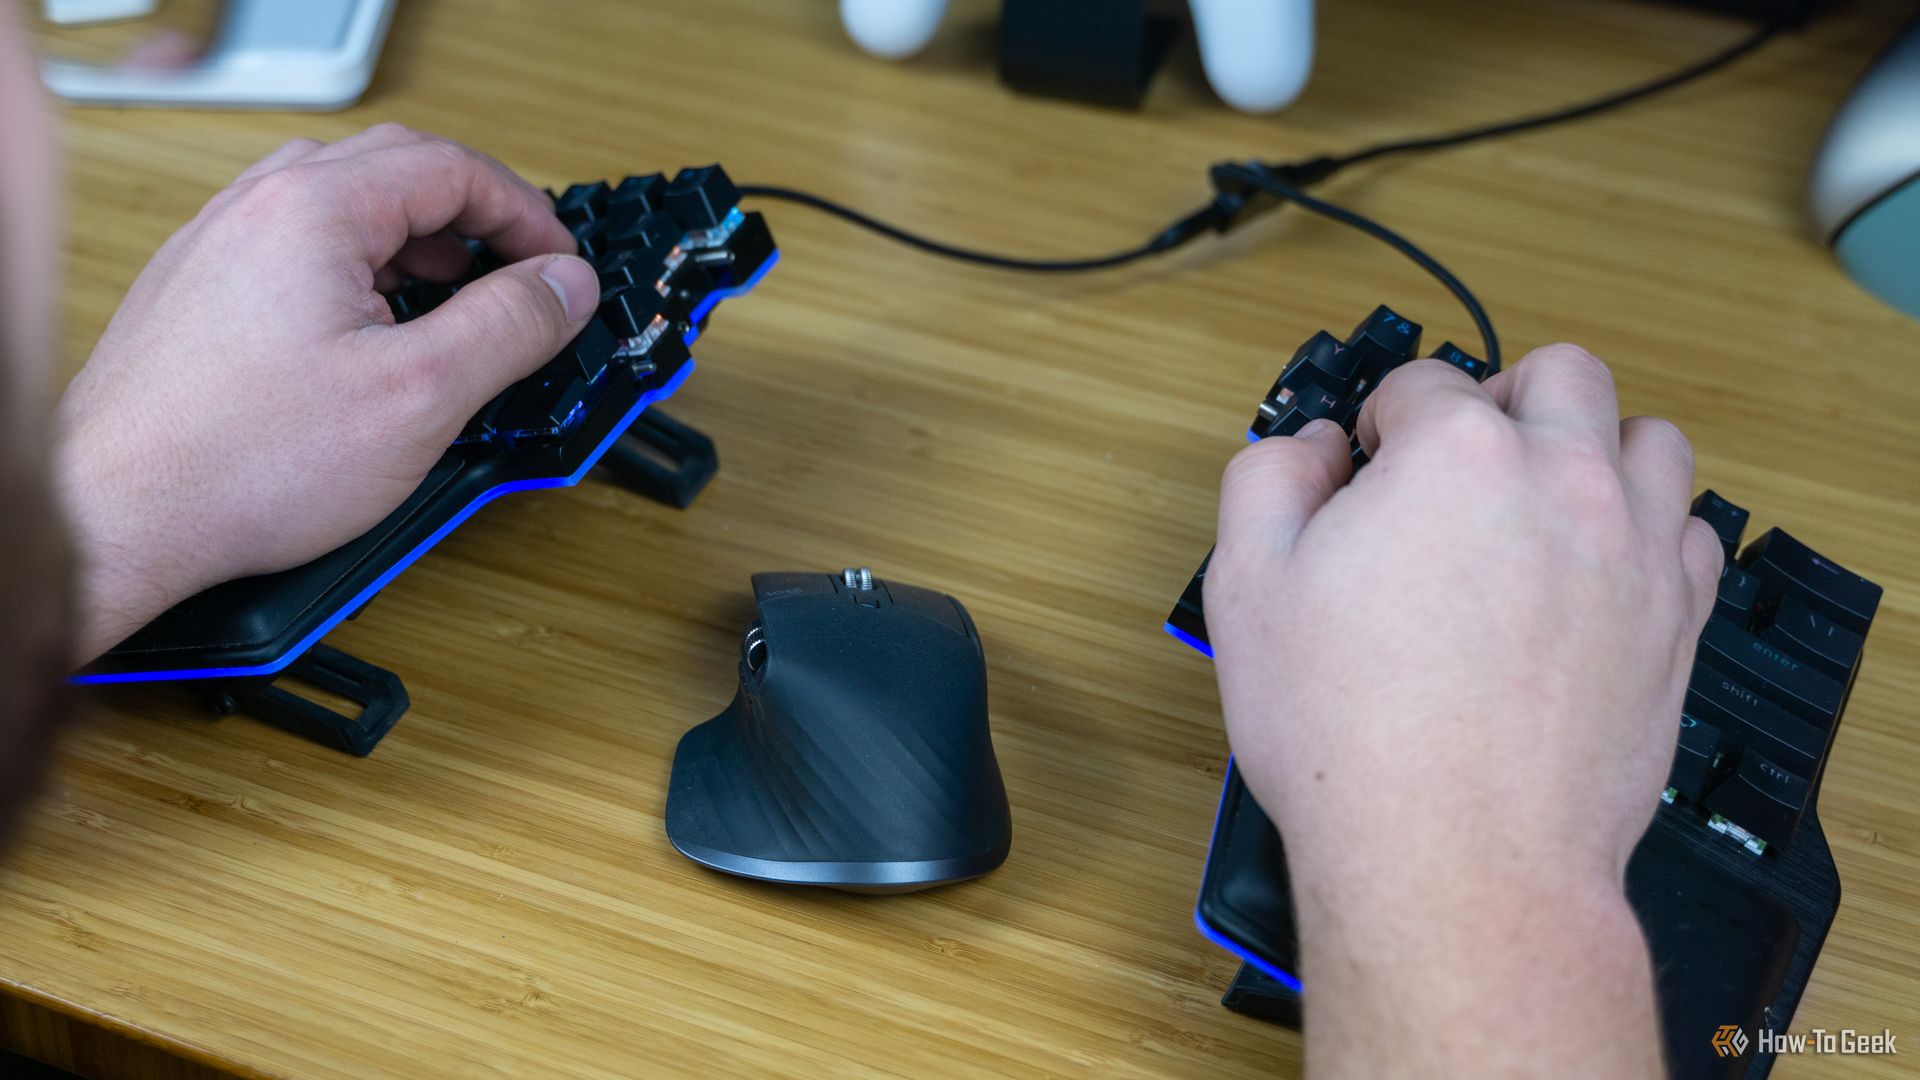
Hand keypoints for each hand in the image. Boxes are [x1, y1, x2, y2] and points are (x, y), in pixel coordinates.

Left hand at [55, 124, 600, 661]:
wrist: (119, 518)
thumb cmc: (242, 463)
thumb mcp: (420, 394)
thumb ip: (508, 327)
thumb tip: (565, 285)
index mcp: (311, 210)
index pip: (451, 167)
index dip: (525, 215)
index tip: (561, 270)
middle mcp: (256, 209)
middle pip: (396, 168)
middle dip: (475, 218)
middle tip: (521, 277)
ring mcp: (218, 247)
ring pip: (344, 205)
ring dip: (416, 241)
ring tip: (453, 305)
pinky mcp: (199, 295)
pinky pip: (298, 247)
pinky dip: (359, 270)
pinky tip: (375, 337)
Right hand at [1204, 345, 1720, 1077]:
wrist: (1455, 858)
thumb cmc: (1349, 733)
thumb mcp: (1247, 587)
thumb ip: (1268, 479)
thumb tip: (1308, 447)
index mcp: (1454, 453)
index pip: (1419, 383)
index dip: (1376, 423)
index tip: (1363, 468)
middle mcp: (1562, 478)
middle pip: (1558, 374)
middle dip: (1501, 399)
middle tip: (1456, 466)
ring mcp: (1634, 549)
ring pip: (1650, 438)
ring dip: (1594, 448)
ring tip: (1543, 502)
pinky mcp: (1677, 623)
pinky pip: (1692, 533)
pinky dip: (1650, 531)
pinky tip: (1597, 571)